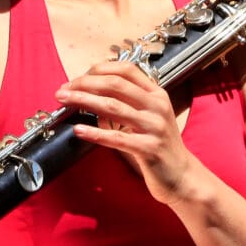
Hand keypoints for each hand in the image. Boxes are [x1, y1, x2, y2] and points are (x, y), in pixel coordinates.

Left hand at [58, 59, 206, 207]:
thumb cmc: (158, 146)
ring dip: (84, 101)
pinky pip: (117, 138)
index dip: (99, 69)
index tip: (78, 77)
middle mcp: (157, 106)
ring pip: (113, 107)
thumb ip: (124, 104)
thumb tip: (88, 96)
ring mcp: (155, 127)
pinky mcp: (150, 149)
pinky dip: (95, 133)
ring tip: (65, 102)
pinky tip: (78, 130)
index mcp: (156, 94)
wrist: (182, 176)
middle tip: (63, 90)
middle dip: (85, 84)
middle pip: (116, 84)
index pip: (126, 70)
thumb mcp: (146, 119)